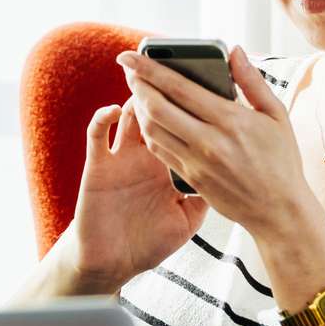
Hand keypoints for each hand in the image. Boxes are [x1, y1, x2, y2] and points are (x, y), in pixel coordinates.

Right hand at [61, 78, 215, 289]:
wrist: (114, 264)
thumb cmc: (150, 242)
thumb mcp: (187, 220)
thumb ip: (205, 193)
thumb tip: (228, 170)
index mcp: (170, 162)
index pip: (183, 122)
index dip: (191, 101)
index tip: (207, 76)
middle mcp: (144, 155)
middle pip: (156, 110)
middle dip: (162, 86)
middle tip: (174, 61)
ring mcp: (119, 158)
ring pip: (128, 115)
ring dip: (136, 93)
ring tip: (147, 76)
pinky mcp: (96, 167)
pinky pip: (97, 136)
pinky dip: (104, 118)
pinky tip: (117, 109)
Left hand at [117, 45, 313, 238]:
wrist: (278, 210)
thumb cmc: (281, 160)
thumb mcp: (276, 115)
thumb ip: (253, 81)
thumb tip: (236, 51)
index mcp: (230, 120)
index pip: (179, 88)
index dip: (149, 69)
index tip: (130, 56)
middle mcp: (209, 141)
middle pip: (157, 108)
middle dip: (137, 84)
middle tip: (128, 70)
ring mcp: (197, 163)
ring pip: (152, 130)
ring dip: (138, 108)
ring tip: (137, 91)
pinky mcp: (191, 178)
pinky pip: (160, 151)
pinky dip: (149, 131)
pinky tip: (149, 119)